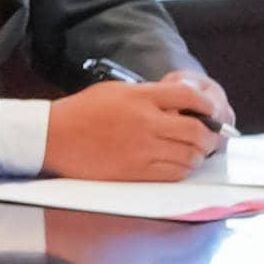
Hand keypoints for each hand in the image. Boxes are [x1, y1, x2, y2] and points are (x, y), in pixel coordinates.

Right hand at [39, 75, 233, 184]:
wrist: (53, 137)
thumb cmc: (83, 111)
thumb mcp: (117, 91)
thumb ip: (149, 96)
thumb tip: (179, 107)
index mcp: (141, 97)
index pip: (189, 97)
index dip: (206, 105)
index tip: (210, 111)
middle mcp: (146, 123)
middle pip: (196, 130)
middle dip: (209, 135)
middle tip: (209, 136)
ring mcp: (142, 149)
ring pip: (190, 156)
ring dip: (198, 154)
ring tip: (195, 152)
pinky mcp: (136, 172)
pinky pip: (174, 173)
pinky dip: (184, 169)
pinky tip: (179, 164)